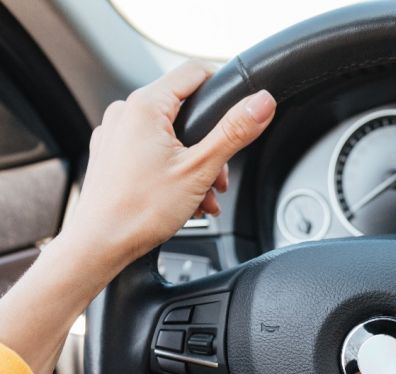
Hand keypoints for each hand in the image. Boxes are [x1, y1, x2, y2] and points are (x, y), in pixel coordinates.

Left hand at [63, 60, 276, 268]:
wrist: (99, 246)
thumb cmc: (138, 212)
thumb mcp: (200, 169)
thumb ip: (234, 131)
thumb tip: (262, 102)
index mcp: (144, 106)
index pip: (194, 71)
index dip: (223, 89)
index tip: (239, 113)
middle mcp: (124, 113)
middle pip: (185, 109)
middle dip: (210, 143)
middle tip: (216, 176)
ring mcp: (115, 134)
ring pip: (170, 133)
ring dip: (194, 161)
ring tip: (200, 194)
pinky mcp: (111, 154)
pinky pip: (151, 149)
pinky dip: (172, 168)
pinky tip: (182, 196)